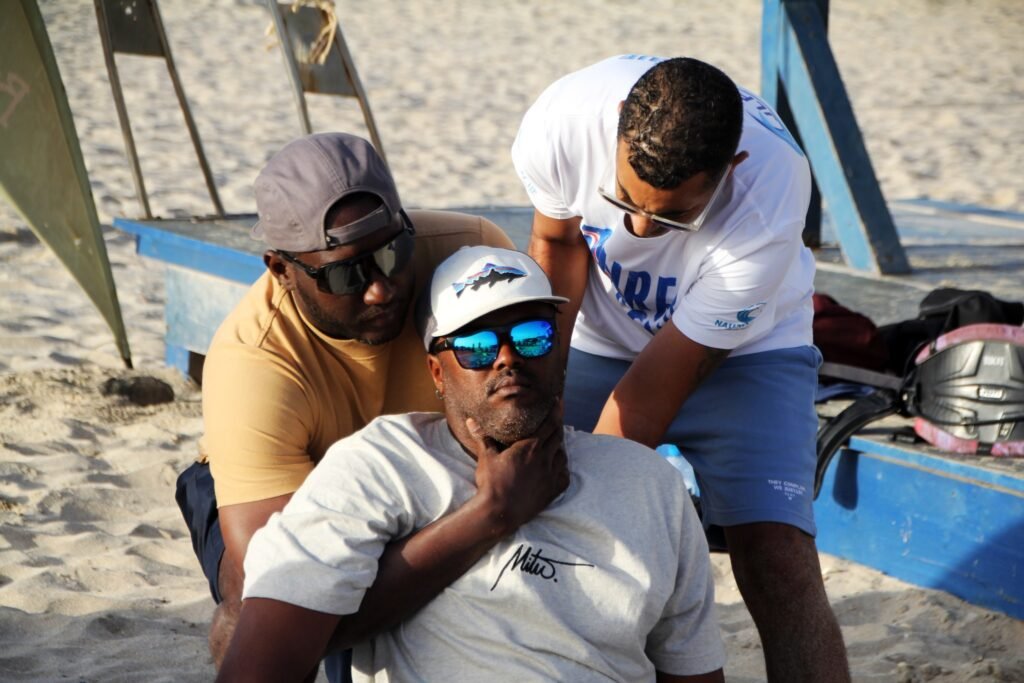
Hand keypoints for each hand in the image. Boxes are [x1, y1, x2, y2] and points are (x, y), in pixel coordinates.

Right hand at [463, 410, 568, 536]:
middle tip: (557, 419)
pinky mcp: (552, 491)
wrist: (499, 512)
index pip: (549, 423)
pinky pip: (564, 476)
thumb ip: (482, 437)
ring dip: (559, 448)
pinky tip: (557, 468)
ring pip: (562, 455)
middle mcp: (544, 458)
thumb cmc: (491, 482)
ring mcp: (550, 475)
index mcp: (530, 446)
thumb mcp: (486, 457)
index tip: (558, 401)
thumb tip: (471, 421)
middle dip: (558, 426)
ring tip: (555, 444)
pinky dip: (562, 469)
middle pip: (558, 436)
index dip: (555, 411)